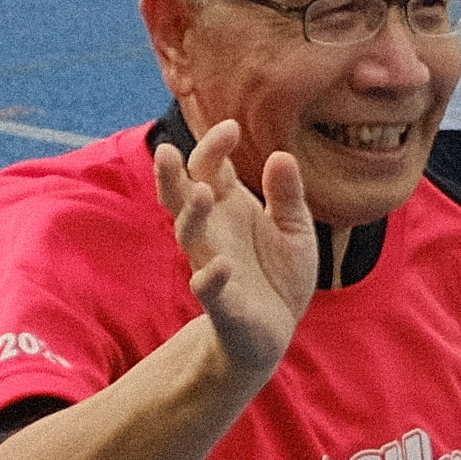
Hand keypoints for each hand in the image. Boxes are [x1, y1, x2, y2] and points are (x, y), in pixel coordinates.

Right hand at [160, 109, 318, 379]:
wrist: (274, 332)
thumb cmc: (278, 274)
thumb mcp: (295, 228)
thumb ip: (287, 194)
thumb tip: (282, 155)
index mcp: (227, 206)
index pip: (208, 167)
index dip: (214, 146)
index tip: (232, 127)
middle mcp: (212, 231)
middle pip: (180, 197)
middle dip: (170, 175)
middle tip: (164, 150)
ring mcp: (212, 264)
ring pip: (189, 236)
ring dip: (191, 215)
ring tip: (202, 192)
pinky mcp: (221, 303)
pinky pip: (208, 288)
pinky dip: (211, 278)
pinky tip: (220, 265)